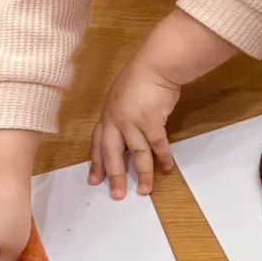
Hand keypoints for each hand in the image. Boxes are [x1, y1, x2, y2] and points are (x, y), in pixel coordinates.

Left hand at [89, 57, 179, 198]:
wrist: (156, 65)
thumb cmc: (141, 76)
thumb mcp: (122, 95)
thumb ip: (120, 114)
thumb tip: (125, 133)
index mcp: (107, 114)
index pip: (98, 143)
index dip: (96, 162)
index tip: (94, 180)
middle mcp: (116, 120)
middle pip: (112, 154)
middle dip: (114, 176)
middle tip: (117, 195)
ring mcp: (133, 122)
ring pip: (136, 154)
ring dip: (143, 174)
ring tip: (146, 191)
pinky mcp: (151, 121)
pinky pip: (158, 145)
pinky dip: (163, 158)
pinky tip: (167, 168)